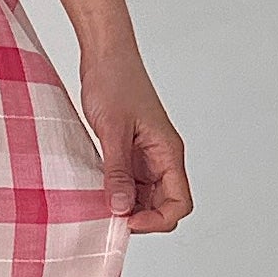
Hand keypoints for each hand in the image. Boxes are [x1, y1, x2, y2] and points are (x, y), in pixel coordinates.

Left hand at [80, 43, 192, 234]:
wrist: (105, 56)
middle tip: (109, 217)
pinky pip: (129, 183)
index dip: (157, 220)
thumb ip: (117, 171)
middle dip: (141, 217)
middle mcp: (162, 158)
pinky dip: (116, 192)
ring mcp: (146, 156)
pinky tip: (97, 191)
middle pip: (164, 205)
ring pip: (145, 197)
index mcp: (169, 152)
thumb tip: (120, 208)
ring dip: (128, 206)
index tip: (127, 220)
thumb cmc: (115, 82)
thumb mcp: (113, 130)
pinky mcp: (129, 152)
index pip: (180, 202)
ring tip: (100, 205)